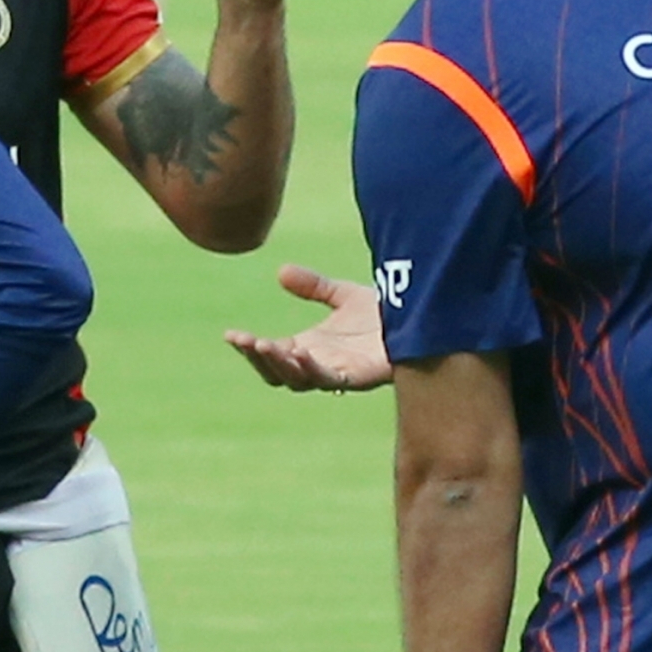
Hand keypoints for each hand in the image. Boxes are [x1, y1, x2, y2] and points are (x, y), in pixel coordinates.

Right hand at [226, 264, 392, 391]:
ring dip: (279, 364)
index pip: (272, 354)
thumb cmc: (384, 314)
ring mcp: (337, 373)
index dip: (249, 347)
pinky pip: (329, 378)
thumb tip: (281, 272)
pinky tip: (298, 352)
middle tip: (243, 340)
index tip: (230, 334)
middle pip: (278, 373)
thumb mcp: (341, 295)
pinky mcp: (358, 377)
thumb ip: (314, 286)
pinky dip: (311, 368)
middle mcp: (319, 364)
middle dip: (258, 359)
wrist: (420, 319)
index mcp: (310, 349)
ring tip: (263, 345)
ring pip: (299, 379)